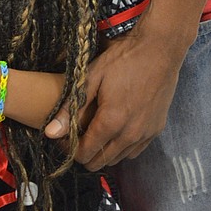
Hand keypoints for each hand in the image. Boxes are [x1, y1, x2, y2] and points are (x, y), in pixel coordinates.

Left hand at [44, 18, 185, 168]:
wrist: (159, 49)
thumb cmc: (123, 59)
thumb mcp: (91, 77)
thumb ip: (71, 108)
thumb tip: (50, 133)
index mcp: (112, 121)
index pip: (85, 154)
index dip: (70, 149)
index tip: (64, 137)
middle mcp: (130, 134)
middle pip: (100, 162)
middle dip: (84, 152)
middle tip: (77, 134)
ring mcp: (146, 134)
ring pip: (117, 159)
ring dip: (103, 151)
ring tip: (95, 130)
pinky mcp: (156, 130)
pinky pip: (134, 151)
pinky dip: (121, 147)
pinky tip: (116, 129)